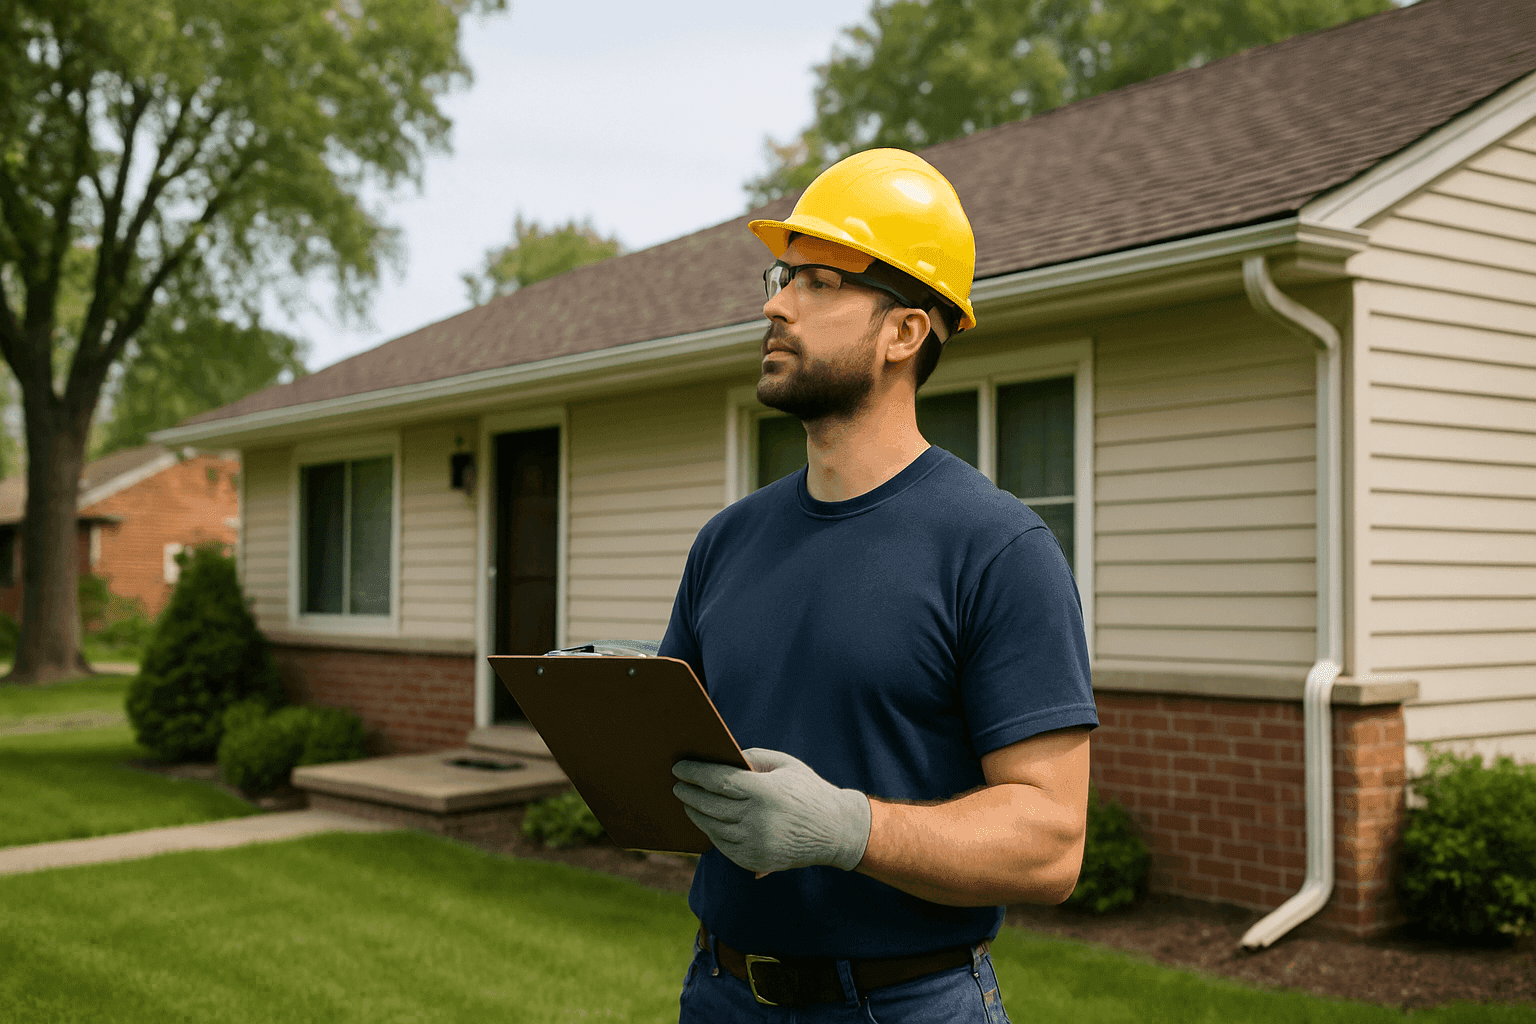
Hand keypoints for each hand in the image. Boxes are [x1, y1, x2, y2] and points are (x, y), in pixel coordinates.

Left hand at [671, 748, 870, 877]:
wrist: (836, 831)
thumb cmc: (808, 791)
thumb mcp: (785, 764)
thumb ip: (753, 758)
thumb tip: (721, 759)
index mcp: (765, 792)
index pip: (718, 780)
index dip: (695, 773)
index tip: (678, 768)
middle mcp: (757, 820)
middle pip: (710, 805)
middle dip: (688, 793)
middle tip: (676, 785)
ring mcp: (756, 844)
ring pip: (713, 828)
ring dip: (696, 813)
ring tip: (688, 803)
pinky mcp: (756, 861)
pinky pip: (724, 846)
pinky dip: (711, 833)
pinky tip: (706, 822)